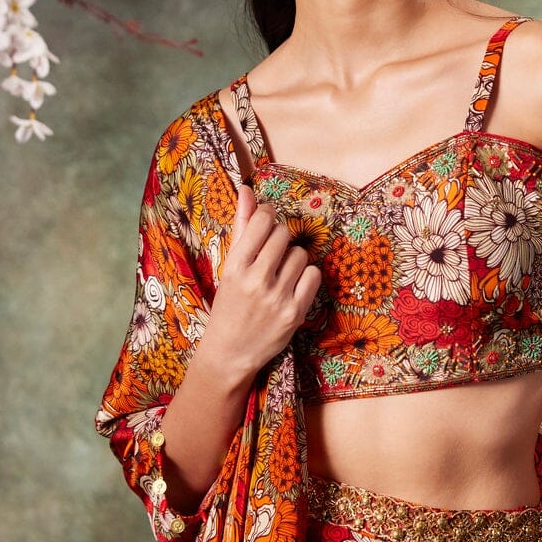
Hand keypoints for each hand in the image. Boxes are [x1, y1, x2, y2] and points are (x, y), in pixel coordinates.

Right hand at [204, 180, 322, 378]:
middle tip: (273, 253)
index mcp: (234, 265)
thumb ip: (242, 226)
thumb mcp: (229, 266)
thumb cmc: (229, 304)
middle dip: (281, 238)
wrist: (230, 352)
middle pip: (284, 235)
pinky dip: (306, 277)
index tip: (268, 223)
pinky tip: (294, 285)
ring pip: (300, 255)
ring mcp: (276, 297)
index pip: (264, 221)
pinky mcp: (294, 312)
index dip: (269, 216)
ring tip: (281, 273)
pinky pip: (313, 276)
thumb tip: (248, 189)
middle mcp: (255, 279)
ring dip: (293, 259)